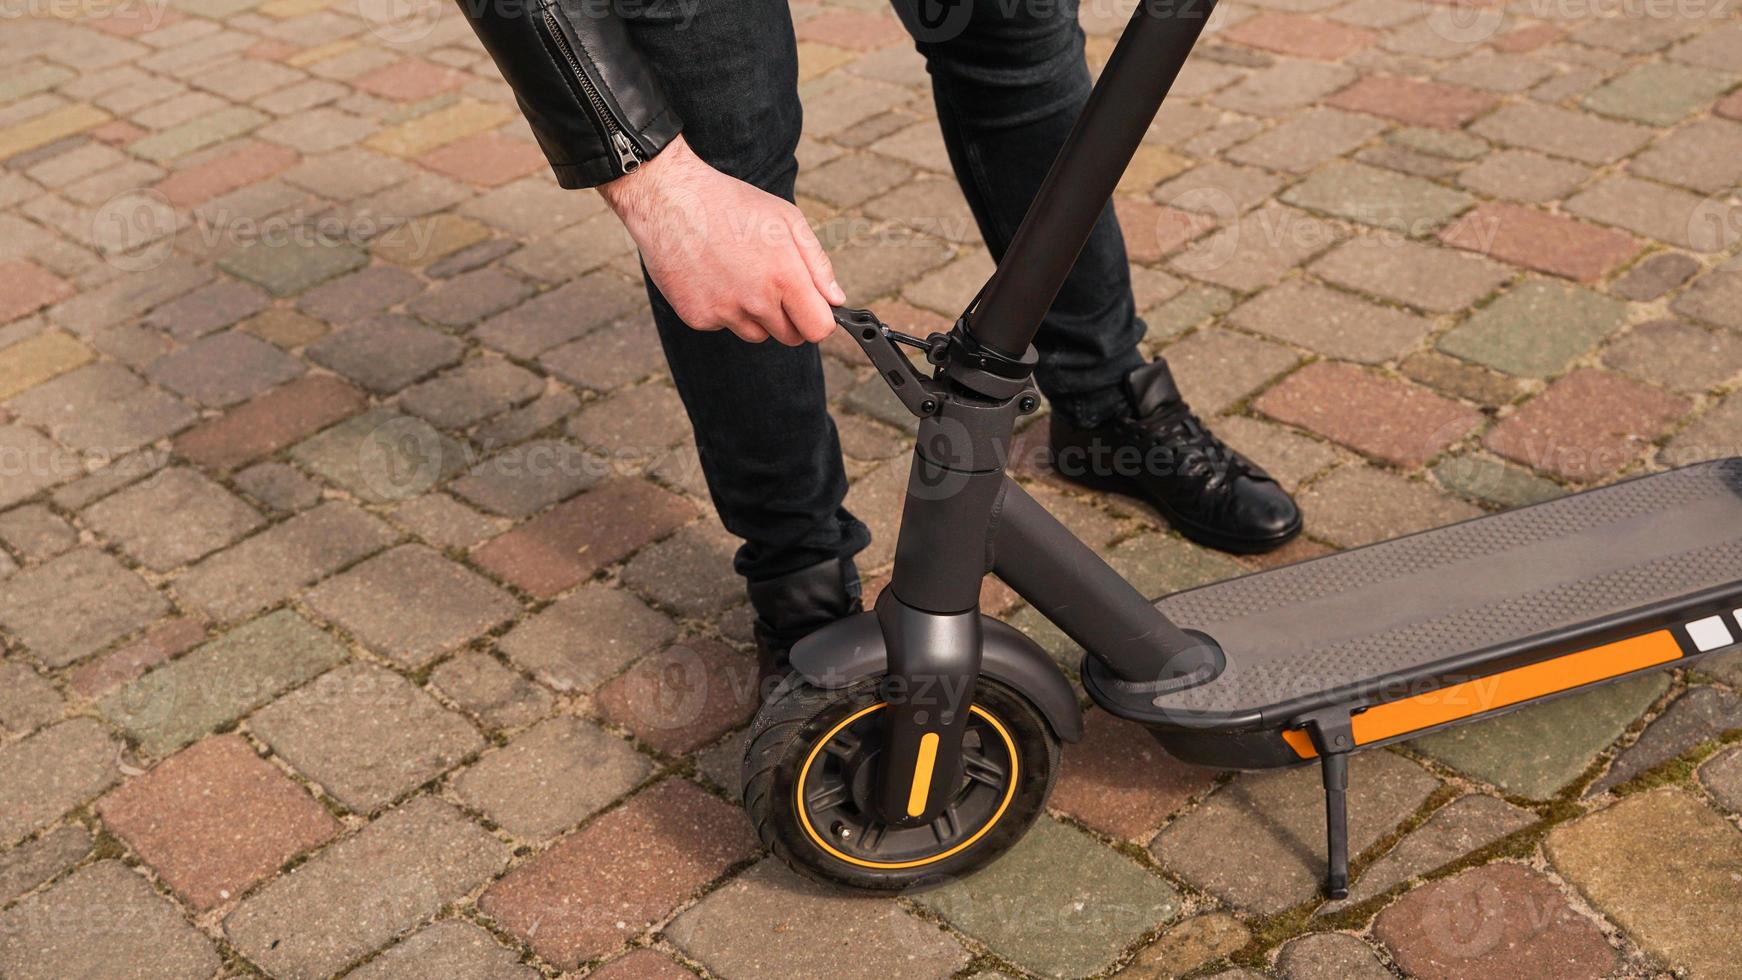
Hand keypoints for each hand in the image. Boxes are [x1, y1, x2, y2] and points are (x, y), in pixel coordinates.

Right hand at [599, 135, 845, 344]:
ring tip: (738, 272)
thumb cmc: (731, 204)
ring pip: (755, 333)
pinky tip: (712, 275)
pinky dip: (722, 307)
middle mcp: (756, 301)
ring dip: (755, 314)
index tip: (811, 307)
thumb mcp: (786, 219)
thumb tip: (836, 300)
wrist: (669, 199)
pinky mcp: (697, 317)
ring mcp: (724, 312)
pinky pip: (723, 325)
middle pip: (790, 337)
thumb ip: (817, 263)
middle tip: (772, 283)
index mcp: (784, 277)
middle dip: (789, 317)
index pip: (818, 330)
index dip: (818, 319)